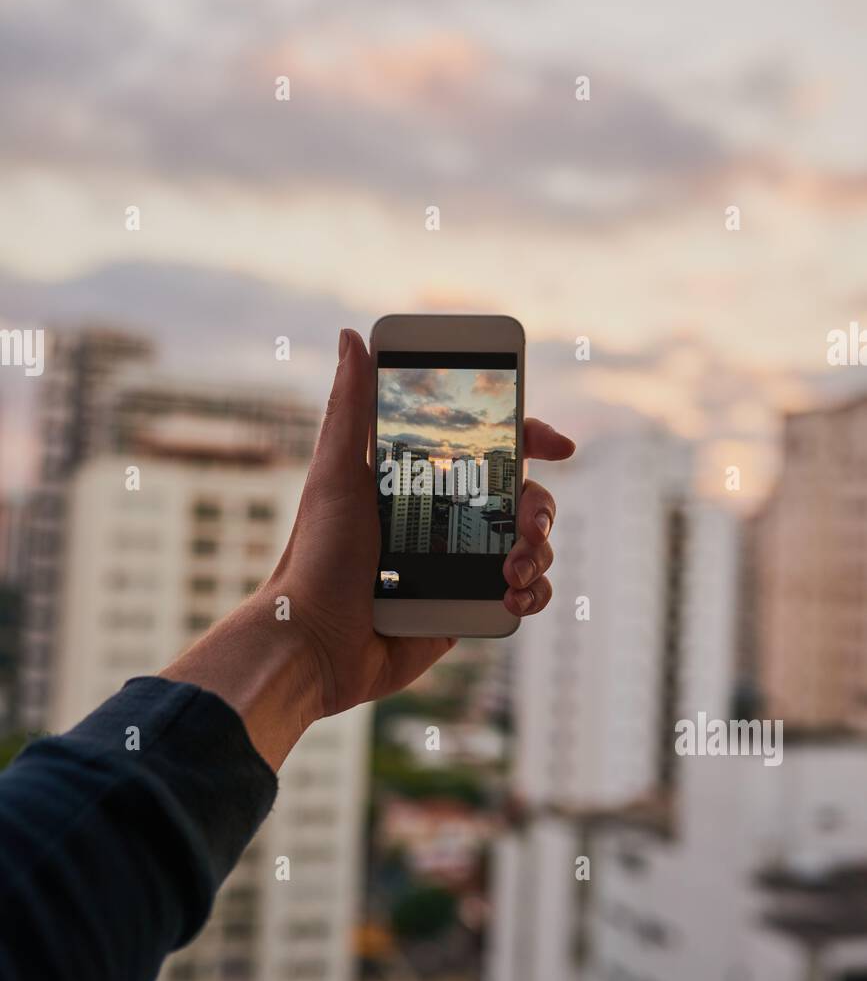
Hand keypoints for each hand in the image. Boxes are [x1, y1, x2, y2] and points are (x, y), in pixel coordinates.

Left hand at [279, 328, 574, 702]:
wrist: (314, 645)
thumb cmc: (315, 557)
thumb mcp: (334, 474)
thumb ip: (350, 407)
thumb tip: (351, 336)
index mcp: (420, 480)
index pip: (489, 447)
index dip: (529, 436)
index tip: (557, 445)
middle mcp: (446, 517)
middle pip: (522, 496)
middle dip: (539, 507)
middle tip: (528, 525)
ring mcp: (460, 564)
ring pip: (531, 545)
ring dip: (540, 553)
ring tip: (512, 571)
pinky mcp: (466, 608)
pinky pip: (523, 595)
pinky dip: (532, 594)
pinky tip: (512, 598)